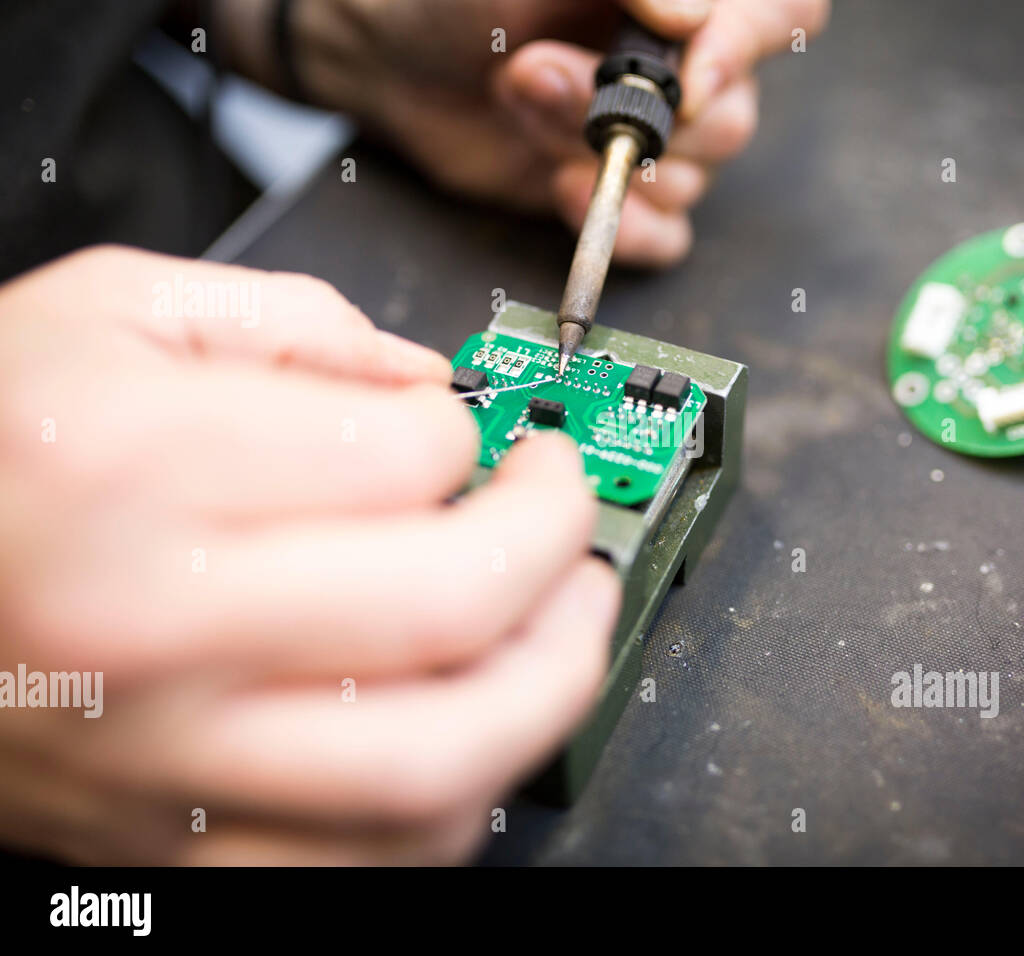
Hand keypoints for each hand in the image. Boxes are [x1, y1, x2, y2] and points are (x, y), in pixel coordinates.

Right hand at [0, 246, 618, 863]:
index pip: (403, 454)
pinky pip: (366, 861)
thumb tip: (426, 383)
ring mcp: (167, 761)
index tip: (472, 426)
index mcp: (138, 467)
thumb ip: (290, 326)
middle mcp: (156, 629)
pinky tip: (472, 723)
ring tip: (570, 619)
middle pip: (450, 608)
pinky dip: (457, 797)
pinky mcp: (167, 846)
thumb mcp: (104, 314)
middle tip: (565, 504)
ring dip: (547, 685)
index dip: (473, 428)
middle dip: (557, 542)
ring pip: (434, 764)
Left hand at [219, 0, 829, 266]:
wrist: (376, 53)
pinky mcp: (608, 193)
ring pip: (696, 179)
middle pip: (734, 113)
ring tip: (526, 110)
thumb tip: (694, 15)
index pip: (779, 16)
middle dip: (636, 112)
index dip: (749, 47)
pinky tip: (564, 192)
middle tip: (541, 72)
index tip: (689, 76)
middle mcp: (670, 65)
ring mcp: (643, 135)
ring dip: (609, 162)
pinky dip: (626, 232)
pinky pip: (665, 238)